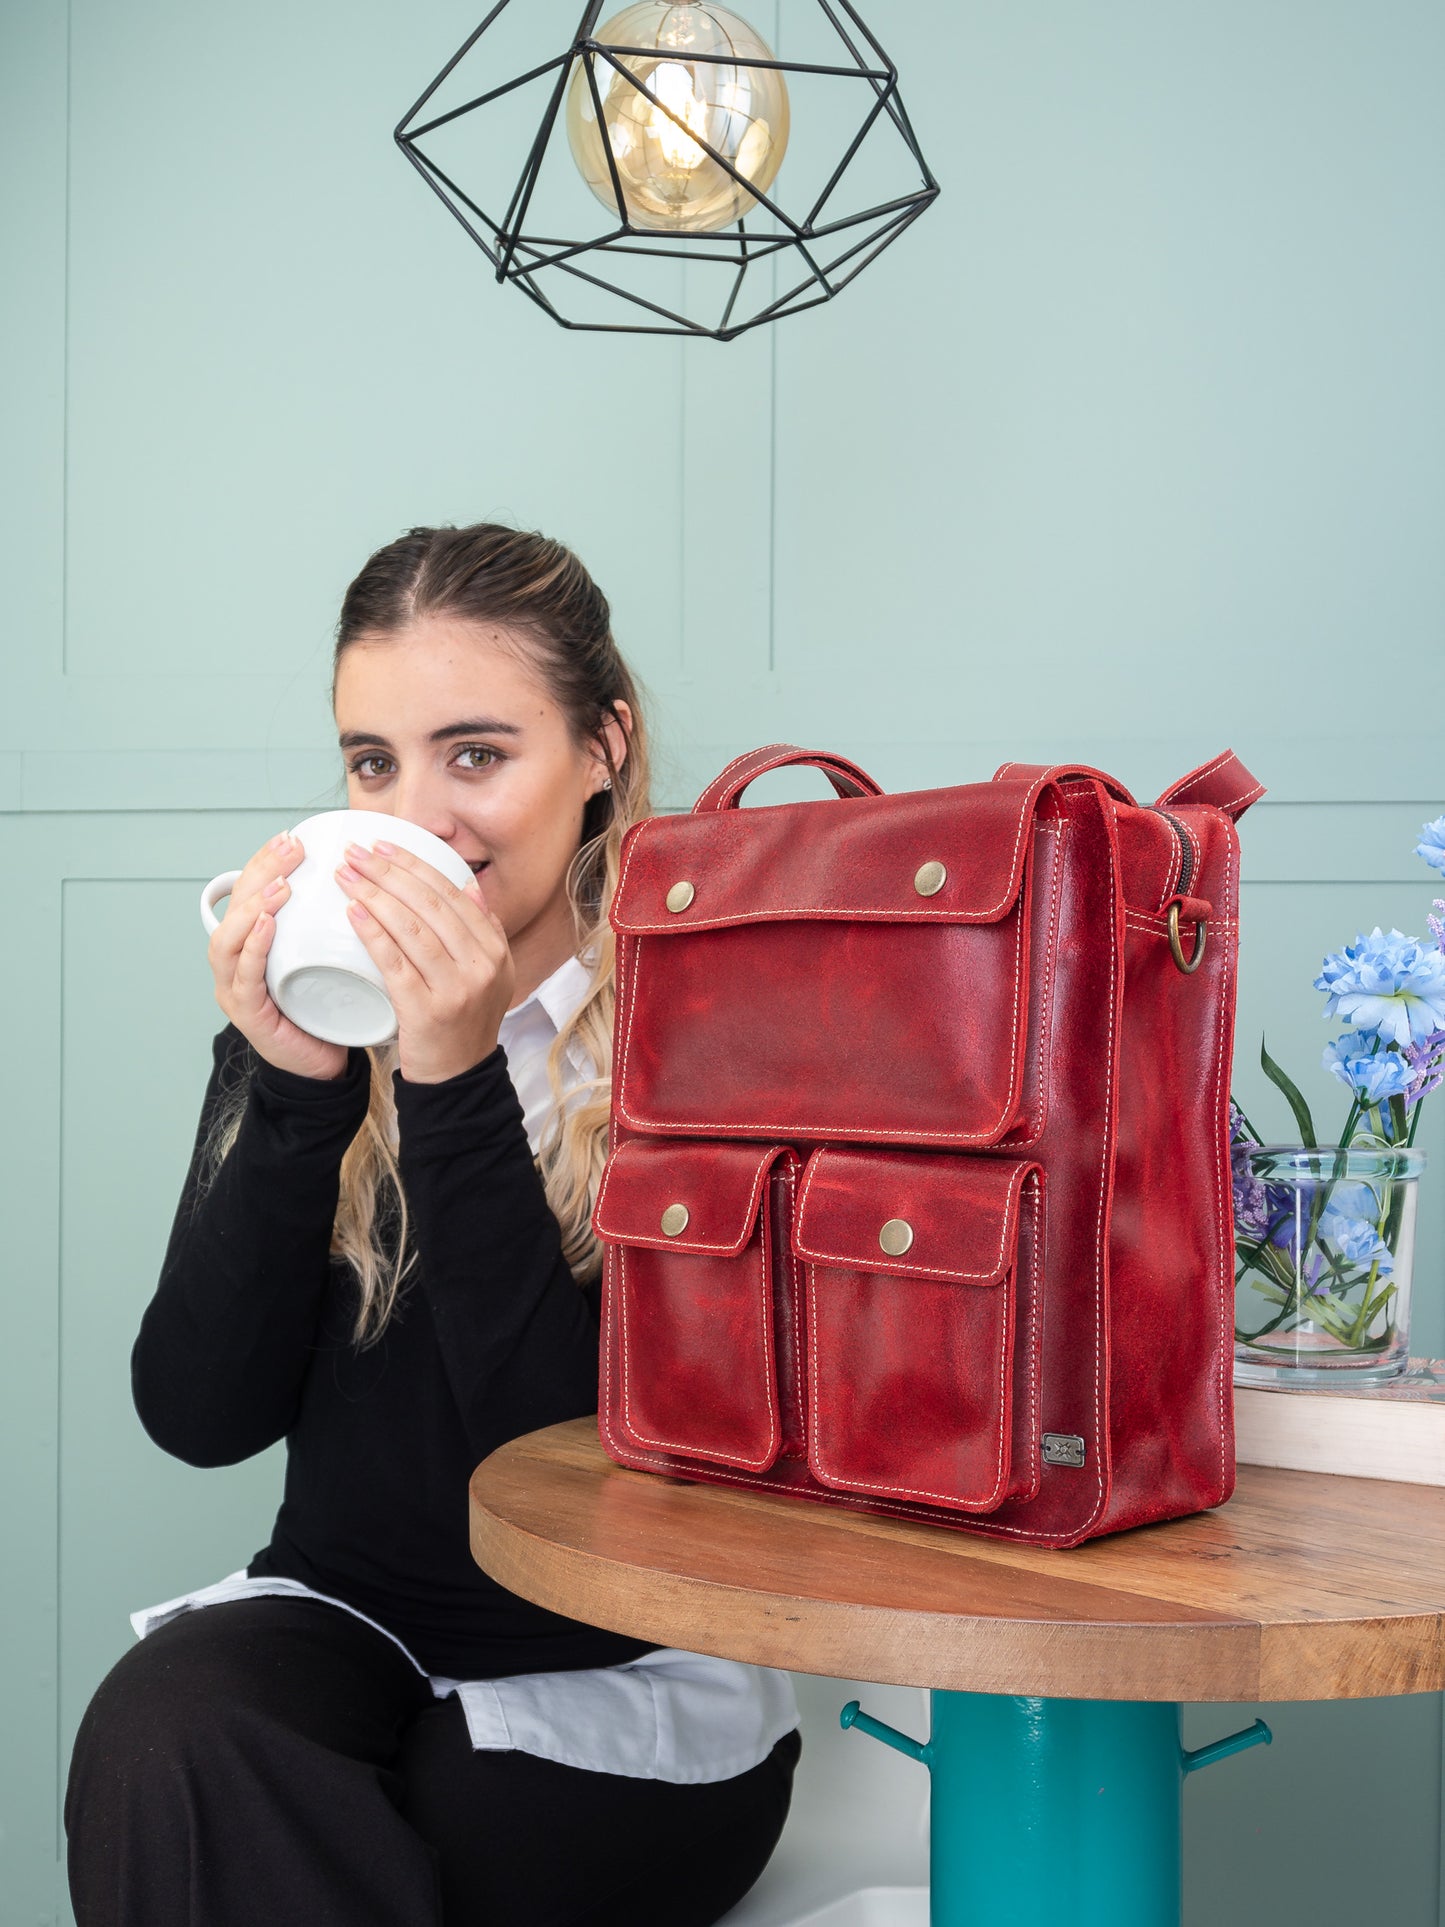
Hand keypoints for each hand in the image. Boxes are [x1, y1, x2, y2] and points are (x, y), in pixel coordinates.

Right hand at [207, 833, 349, 1081]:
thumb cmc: (327, 1008)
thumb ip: (331, 922)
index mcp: (252, 944)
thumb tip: (367, 876)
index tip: (291, 837)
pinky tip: (265, 926)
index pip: (248, 893)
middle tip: (290, 849)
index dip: (265, 862)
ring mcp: (235, 990)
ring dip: (252, 907)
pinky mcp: (248, 1015)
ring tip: (280, 886)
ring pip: (227, 940)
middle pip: (233, 908)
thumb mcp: (328, 956)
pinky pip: (243, 977)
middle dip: (260, 873)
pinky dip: (252, 948)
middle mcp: (235, 963)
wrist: (324, 1064)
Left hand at [333, 840, 514, 1084]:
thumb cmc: (463, 1021)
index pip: (453, 894)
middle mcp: (483, 966)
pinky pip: (395, 962)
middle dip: (389, 872)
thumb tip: (467, 885)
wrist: (459, 1077)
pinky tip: (352, 912)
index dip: (416, 865)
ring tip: (346, 875)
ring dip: (374, 895)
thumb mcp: (490, 974)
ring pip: (411, 929)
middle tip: (355, 852)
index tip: (384, 845)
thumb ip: (483, 931)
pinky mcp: (427, 1010)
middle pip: (430, 906)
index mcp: (497, 951)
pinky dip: (372, 933)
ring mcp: (457, 989)